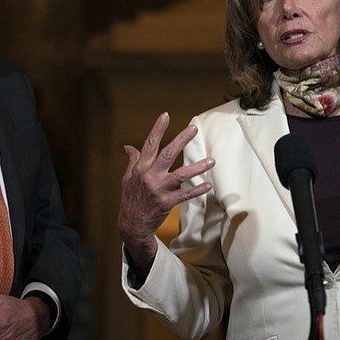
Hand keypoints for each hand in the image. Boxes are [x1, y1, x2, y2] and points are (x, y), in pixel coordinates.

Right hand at [118, 112, 214, 277]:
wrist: (131, 224)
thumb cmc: (130, 198)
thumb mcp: (128, 178)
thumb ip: (133, 161)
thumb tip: (129, 146)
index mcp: (140, 168)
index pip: (150, 144)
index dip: (158, 129)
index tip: (166, 115)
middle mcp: (149, 176)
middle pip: (167, 154)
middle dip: (181, 140)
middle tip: (193, 128)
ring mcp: (159, 190)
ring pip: (181, 175)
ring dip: (198, 167)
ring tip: (212, 161)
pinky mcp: (167, 202)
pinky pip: (186, 194)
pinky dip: (198, 190)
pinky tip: (209, 185)